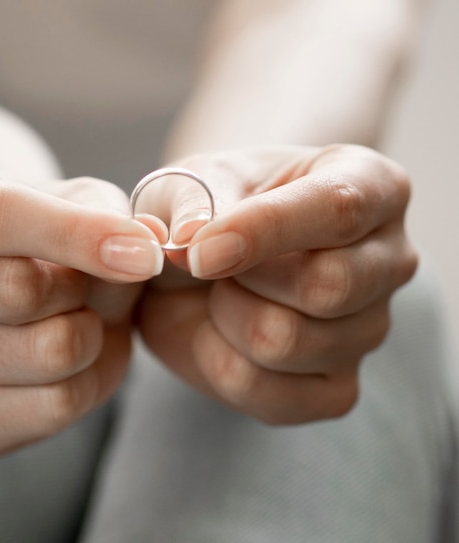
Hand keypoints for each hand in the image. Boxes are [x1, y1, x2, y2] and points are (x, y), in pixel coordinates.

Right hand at [0, 160, 162, 453]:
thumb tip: (142, 250)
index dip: (77, 235)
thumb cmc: (53, 232)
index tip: (144, 253)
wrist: (23, 277)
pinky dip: (87, 382)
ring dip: (91, 334)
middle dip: (85, 288)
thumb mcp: (82, 200)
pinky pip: (53, 407)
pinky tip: (71, 359)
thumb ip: (110, 216)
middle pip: (19, 291)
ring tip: (77, 316)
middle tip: (87, 282)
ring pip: (49, 353)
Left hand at [138, 145, 417, 423]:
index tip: (199, 251)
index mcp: (371, 187)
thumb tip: (191, 237)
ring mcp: (370, 330)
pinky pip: (271, 395)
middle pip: (328, 286)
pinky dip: (222, 365)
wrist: (196, 265)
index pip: (339, 208)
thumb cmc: (208, 211)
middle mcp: (387, 260)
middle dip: (241, 277)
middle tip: (212, 261)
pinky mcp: (338, 389)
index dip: (262, 231)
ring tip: (224, 289)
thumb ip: (190, 201)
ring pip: (284, 341)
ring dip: (225, 315)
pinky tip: (226, 333)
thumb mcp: (190, 182)